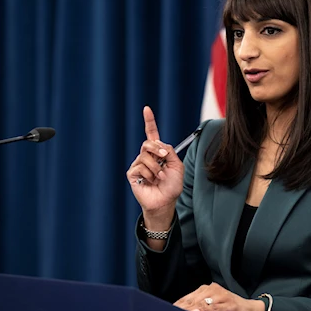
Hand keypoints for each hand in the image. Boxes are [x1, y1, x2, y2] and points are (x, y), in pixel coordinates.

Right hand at [126, 107, 183, 223]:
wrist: (165, 202)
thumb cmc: (172, 186)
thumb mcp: (177, 166)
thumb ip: (170, 151)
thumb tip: (159, 144)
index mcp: (157, 152)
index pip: (151, 134)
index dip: (149, 121)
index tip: (146, 109)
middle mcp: (146, 156)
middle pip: (147, 143)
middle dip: (156, 148)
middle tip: (163, 156)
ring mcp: (138, 164)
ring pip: (145, 156)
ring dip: (156, 167)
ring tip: (159, 177)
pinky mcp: (132, 173)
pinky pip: (140, 166)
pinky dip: (149, 174)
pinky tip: (151, 181)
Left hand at [174, 283, 264, 310]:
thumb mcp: (213, 310)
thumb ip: (201, 310)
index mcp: (208, 290)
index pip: (189, 296)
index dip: (179, 303)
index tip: (170, 309)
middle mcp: (213, 290)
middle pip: (194, 298)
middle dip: (182, 306)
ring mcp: (221, 295)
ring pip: (202, 302)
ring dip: (191, 308)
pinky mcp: (229, 303)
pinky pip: (214, 307)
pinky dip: (204, 310)